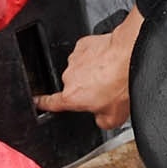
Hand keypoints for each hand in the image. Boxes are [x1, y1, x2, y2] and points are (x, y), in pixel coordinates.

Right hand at [37, 9, 140, 128]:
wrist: (129, 56)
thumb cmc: (121, 84)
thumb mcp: (115, 117)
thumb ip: (101, 122)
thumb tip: (100, 120)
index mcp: (72, 97)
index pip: (50, 103)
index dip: (42, 103)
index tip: (37, 101)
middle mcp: (69, 77)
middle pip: (73, 86)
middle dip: (87, 88)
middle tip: (106, 89)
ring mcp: (75, 59)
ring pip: (82, 69)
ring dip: (93, 72)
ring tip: (110, 74)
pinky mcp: (83, 45)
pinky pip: (88, 54)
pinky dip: (96, 57)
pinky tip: (109, 62)